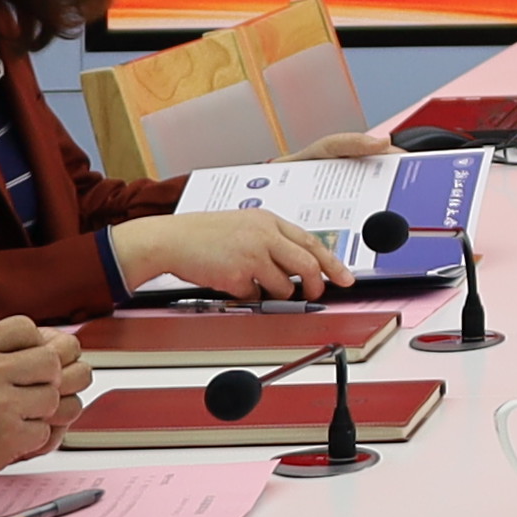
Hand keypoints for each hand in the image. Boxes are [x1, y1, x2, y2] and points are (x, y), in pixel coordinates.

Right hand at [0, 317, 85, 507]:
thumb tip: (23, 351)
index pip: (26, 328)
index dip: (36, 343)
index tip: (32, 359)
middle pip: (52, 360)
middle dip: (52, 375)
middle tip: (40, 389)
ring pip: (53, 397)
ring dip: (43, 410)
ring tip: (23, 416)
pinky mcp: (5, 439)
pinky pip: (44, 432)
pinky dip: (33, 438)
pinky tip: (13, 440)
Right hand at [119, 206, 341, 299]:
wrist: (171, 239)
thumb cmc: (203, 234)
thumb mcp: (243, 224)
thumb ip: (271, 240)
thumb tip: (297, 267)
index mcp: (268, 220)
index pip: (311, 241)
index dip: (332, 262)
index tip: (345, 277)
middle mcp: (265, 234)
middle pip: (308, 265)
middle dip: (315, 286)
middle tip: (315, 296)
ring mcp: (252, 254)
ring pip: (284, 286)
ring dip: (275, 294)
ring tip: (255, 285)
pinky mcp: (238, 274)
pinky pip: (255, 296)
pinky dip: (248, 296)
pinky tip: (231, 283)